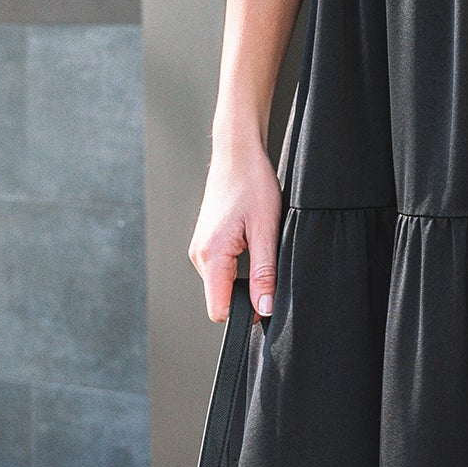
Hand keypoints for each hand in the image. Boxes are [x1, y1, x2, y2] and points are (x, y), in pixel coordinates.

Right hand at [189, 138, 281, 323]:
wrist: (237, 153)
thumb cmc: (251, 182)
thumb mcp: (266, 231)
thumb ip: (265, 274)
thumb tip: (265, 307)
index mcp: (211, 255)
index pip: (219, 309)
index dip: (245, 312)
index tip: (265, 301)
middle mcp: (199, 254)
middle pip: (221, 298)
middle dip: (247, 293)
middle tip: (268, 266)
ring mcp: (200, 248)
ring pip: (222, 283)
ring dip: (243, 276)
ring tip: (258, 245)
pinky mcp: (205, 242)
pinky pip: (220, 268)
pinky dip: (237, 264)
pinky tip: (249, 241)